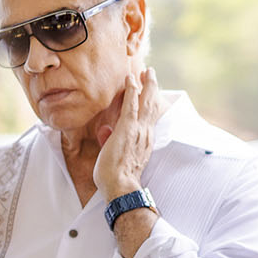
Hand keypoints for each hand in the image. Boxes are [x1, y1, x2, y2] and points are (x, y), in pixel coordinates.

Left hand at [93, 68, 161, 198]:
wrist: (120, 186)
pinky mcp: (127, 128)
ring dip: (146, 84)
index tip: (149, 90)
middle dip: (152, 88)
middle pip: (152, 106)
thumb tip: (105, 130)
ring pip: (146, 102)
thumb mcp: (113, 154)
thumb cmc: (116, 177)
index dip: (150, 102)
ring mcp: (138, 130)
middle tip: (152, 73)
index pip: (148, 117)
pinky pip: (131, 105)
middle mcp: (145, 133)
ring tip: (147, 70)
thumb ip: (110, 139)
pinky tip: (131, 78)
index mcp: (144, 140)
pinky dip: (132, 90)